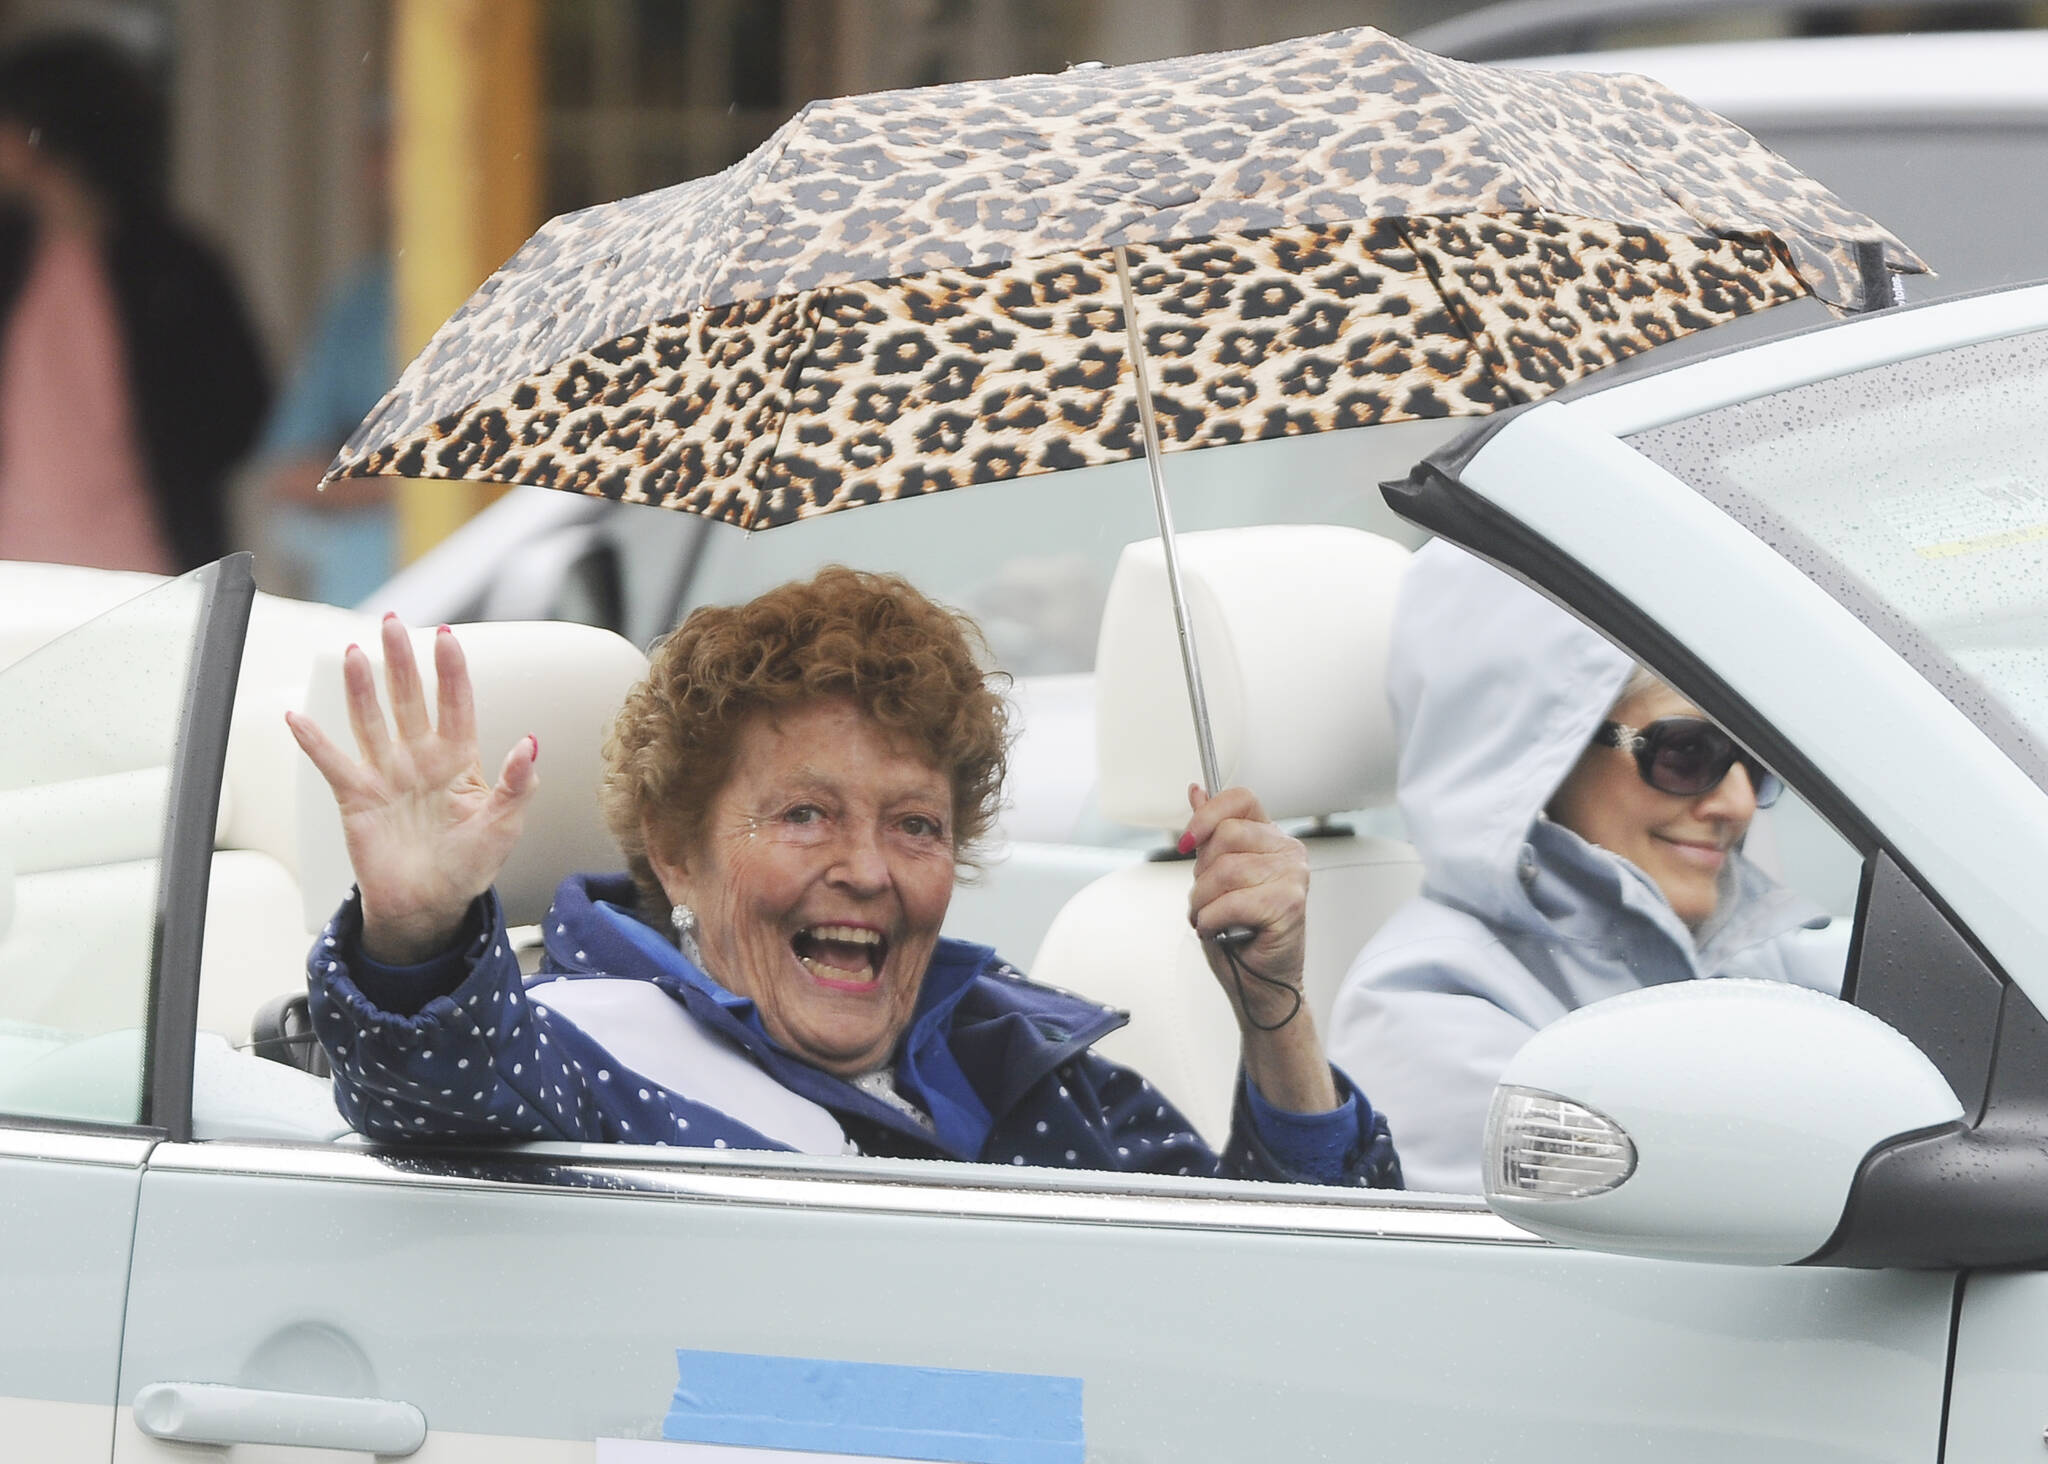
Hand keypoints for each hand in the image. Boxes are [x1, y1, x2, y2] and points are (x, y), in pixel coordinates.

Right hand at [287, 614, 538, 963]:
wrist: (429, 906)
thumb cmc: (469, 866)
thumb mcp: (504, 827)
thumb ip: (517, 785)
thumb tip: (529, 744)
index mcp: (459, 762)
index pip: (456, 705)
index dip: (450, 671)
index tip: (446, 636)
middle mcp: (420, 760)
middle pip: (409, 700)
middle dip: (401, 661)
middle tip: (391, 623)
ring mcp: (387, 775)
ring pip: (371, 720)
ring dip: (361, 688)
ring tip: (353, 652)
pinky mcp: (357, 798)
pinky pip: (332, 764)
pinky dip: (314, 742)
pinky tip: (298, 717)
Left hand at [1182, 784, 1337, 1113]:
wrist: (1259, 987)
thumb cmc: (1240, 937)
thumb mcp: (1216, 878)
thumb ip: (1210, 835)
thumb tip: (1196, 790)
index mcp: (1271, 838)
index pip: (1239, 798)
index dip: (1206, 815)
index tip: (1187, 842)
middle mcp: (1289, 851)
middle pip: (1224, 837)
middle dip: (1201, 876)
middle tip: (1210, 902)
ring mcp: (1293, 876)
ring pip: (1223, 871)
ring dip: (1203, 904)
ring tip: (1213, 921)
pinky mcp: (1289, 903)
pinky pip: (1229, 902)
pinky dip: (1211, 922)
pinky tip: (1221, 932)